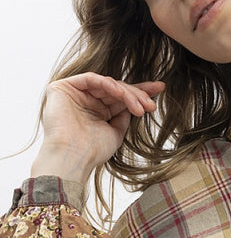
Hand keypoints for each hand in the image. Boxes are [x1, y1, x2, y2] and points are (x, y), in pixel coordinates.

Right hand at [32, 73, 165, 183]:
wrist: (73, 158)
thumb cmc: (92, 151)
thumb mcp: (116, 132)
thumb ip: (123, 116)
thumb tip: (136, 103)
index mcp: (97, 111)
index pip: (121, 97)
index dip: (140, 93)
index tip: (160, 89)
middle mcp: (86, 100)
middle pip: (116, 89)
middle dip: (137, 94)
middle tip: (151, 105)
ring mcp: (74, 93)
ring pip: (107, 84)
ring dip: (127, 93)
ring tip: (140, 107)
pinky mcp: (62, 88)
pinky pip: (90, 79)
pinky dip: (107, 84)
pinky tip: (120, 94)